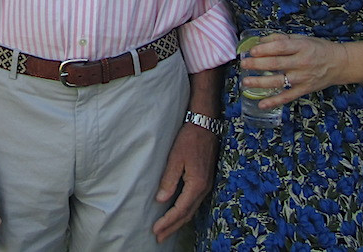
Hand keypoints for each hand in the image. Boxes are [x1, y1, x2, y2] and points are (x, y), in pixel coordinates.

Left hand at [151, 121, 216, 241]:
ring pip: (192, 210)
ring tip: (166, 230)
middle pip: (187, 214)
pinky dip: (185, 212)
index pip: (180, 210)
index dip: (167, 222)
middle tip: (159, 237)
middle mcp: (204, 188)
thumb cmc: (190, 139)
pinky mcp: (205, 181)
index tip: (155, 230)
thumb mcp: (176, 158)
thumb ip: (169, 180)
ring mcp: (206, 185)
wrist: (205, 125)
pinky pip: (195, 203)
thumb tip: (161, 200)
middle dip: (173, 227)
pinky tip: (179, 214)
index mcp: (196, 184)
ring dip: (179, 221)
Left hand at [240, 33, 347, 109]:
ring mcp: (303, 78)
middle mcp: (302, 62)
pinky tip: (261, 104)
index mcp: (301, 47)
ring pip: (279, 81)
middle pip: (276, 64)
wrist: (340, 64)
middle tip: (243, 64)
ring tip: (245, 81)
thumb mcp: (302, 38)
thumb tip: (260, 40)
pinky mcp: (304, 90)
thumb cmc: (318, 48)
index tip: (251, 51)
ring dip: (260, 83)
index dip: (264, 49)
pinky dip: (274, 101)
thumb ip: (281, 38)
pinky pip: (287, 97)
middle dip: (257, 64)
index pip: (280, 47)